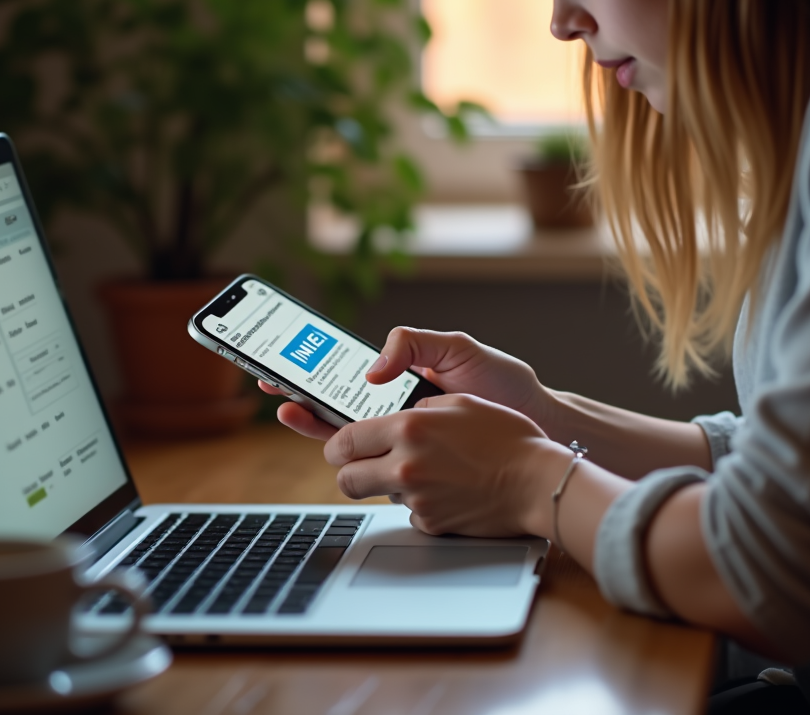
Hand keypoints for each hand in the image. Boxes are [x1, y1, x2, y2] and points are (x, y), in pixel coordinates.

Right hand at [258, 327, 548, 440]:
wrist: (539, 424)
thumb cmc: (503, 383)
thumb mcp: (457, 347)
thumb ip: (412, 343)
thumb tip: (370, 369)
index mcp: (400, 381)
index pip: (346, 373)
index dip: (312, 369)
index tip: (282, 362)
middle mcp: (395, 412)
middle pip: (335, 405)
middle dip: (299, 393)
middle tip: (270, 384)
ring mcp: (403, 441)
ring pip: (346, 435)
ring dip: (312, 422)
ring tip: (289, 407)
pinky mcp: (415, 467)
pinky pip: (375, 464)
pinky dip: (349, 456)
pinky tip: (332, 445)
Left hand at [326, 392, 558, 536]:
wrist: (537, 482)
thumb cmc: (507, 437)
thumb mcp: (460, 402)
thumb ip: (418, 407)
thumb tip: (395, 415)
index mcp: (408, 429)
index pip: (344, 441)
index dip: (335, 444)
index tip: (339, 445)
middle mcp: (405, 466)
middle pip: (346, 478)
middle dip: (348, 470)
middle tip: (362, 464)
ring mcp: (417, 499)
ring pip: (378, 494)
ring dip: (388, 484)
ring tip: (423, 470)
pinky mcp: (431, 524)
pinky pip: (409, 512)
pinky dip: (420, 502)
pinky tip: (447, 488)